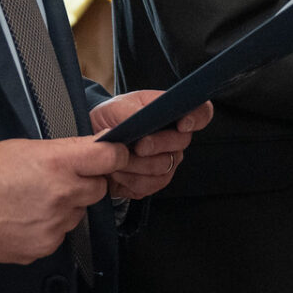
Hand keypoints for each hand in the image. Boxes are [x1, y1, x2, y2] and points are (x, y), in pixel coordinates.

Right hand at [0, 137, 127, 263]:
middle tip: (59, 182)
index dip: (114, 156)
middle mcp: (63, 192)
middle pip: (98, 188)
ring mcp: (56, 222)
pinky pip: (60, 235)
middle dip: (85, 184)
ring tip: (34, 201)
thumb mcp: (27, 147)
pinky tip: (27, 219)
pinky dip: (49, 228)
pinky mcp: (46, 245)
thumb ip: (64, 151)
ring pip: (78, 213)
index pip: (110, 157)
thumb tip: (90, 152)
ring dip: (66, 208)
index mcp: (59, 162)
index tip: (111, 158)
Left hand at [90, 90, 214, 199]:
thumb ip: (133, 111)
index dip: (197, 118)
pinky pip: (149, 185)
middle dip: (158, 144)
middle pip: (182, 142)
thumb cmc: (109, 120)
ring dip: (137, 164)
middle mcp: (174, 139)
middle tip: (138, 145)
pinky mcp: (153, 183)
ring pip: (164, 167)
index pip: (200, 113)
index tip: (183, 124)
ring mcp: (167, 162)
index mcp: (172, 113)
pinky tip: (117, 171)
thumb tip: (145, 119)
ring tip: (117, 158)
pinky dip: (130, 179)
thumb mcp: (116, 107)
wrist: (92, 145)